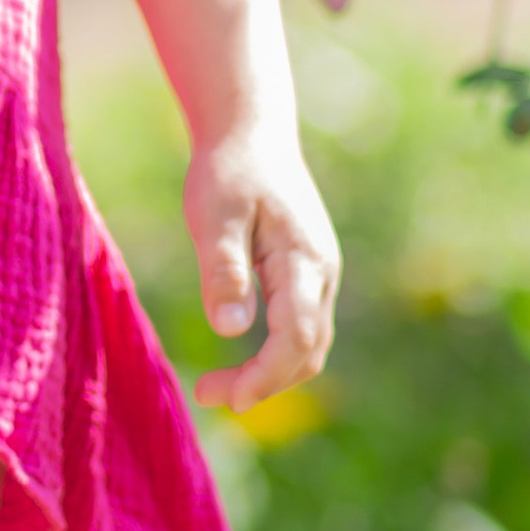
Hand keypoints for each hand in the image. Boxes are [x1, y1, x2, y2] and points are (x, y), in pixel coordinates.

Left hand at [183, 128, 338, 410]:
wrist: (251, 132)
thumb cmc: (228, 170)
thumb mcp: (213, 215)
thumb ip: (223, 270)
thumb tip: (231, 330)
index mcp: (303, 260)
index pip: (297, 338)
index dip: (266, 376)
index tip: (228, 398)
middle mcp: (321, 272)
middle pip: (308, 351)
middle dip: (264, 383)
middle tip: (207, 394)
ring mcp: (319, 273)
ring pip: (309, 344)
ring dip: (270, 373)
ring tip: (216, 386)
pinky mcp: (306, 272)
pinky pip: (300, 326)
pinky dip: (275, 353)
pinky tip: (239, 356)